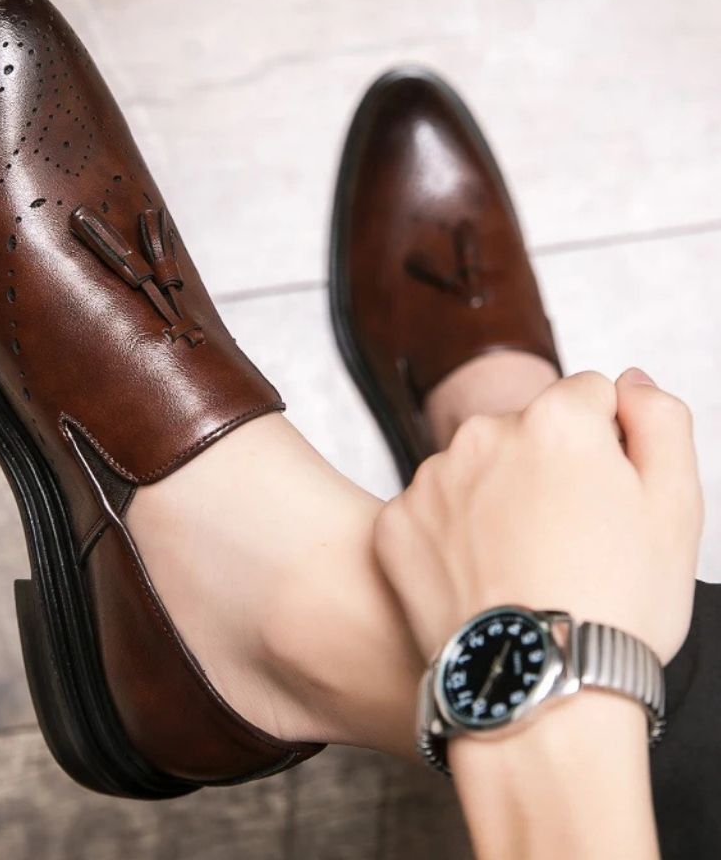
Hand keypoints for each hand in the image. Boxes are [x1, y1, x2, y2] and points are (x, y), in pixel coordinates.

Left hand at [375, 369, 702, 666]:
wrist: (537, 690)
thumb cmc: (617, 606)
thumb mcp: (676, 508)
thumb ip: (660, 420)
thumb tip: (628, 380)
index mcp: (556, 419)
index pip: (588, 398)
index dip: (608, 447)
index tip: (607, 500)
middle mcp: (482, 434)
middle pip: (525, 433)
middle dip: (547, 469)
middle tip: (567, 542)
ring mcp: (430, 479)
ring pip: (475, 471)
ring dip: (494, 500)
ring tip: (522, 567)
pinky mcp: (394, 523)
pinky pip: (430, 513)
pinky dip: (450, 537)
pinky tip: (478, 579)